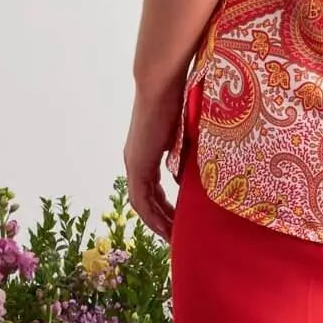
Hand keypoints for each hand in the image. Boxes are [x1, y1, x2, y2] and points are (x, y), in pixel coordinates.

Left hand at [123, 81, 181, 241]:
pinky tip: (167, 227)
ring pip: (142, 203)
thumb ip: (184, 155)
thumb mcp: (184, 134)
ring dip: (156, 222)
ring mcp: (134, 163)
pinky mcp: (137, 164)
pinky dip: (153, 215)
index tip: (179, 221)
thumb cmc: (176, 99)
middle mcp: (135, 161)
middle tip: (176, 237)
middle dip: (161, 220)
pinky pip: (142, 199)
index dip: (164, 207)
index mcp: (146, 153)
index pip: (153, 189)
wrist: (161, 84)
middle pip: (146, 201)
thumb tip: (189, 178)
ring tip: (173, 238)